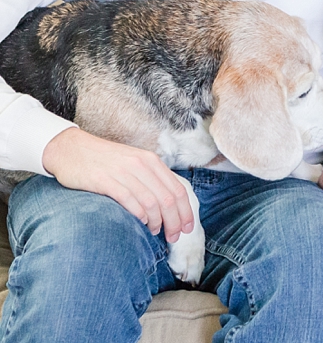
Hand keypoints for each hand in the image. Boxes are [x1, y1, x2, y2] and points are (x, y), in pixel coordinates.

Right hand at [42, 128, 195, 242]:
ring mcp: (123, 172)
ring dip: (157, 222)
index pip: (178, 189)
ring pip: (151, 202)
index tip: (187, 228)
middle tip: (173, 237)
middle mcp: (141, 165)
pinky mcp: (105, 180)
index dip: (186, 211)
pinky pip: (129, 200)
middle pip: (168, 199)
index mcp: (152, 161)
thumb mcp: (134, 164)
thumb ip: (151, 180)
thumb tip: (169, 205)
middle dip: (175, 221)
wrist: (71, 149)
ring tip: (154, 231)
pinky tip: (140, 223)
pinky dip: (139, 215)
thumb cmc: (105, 161)